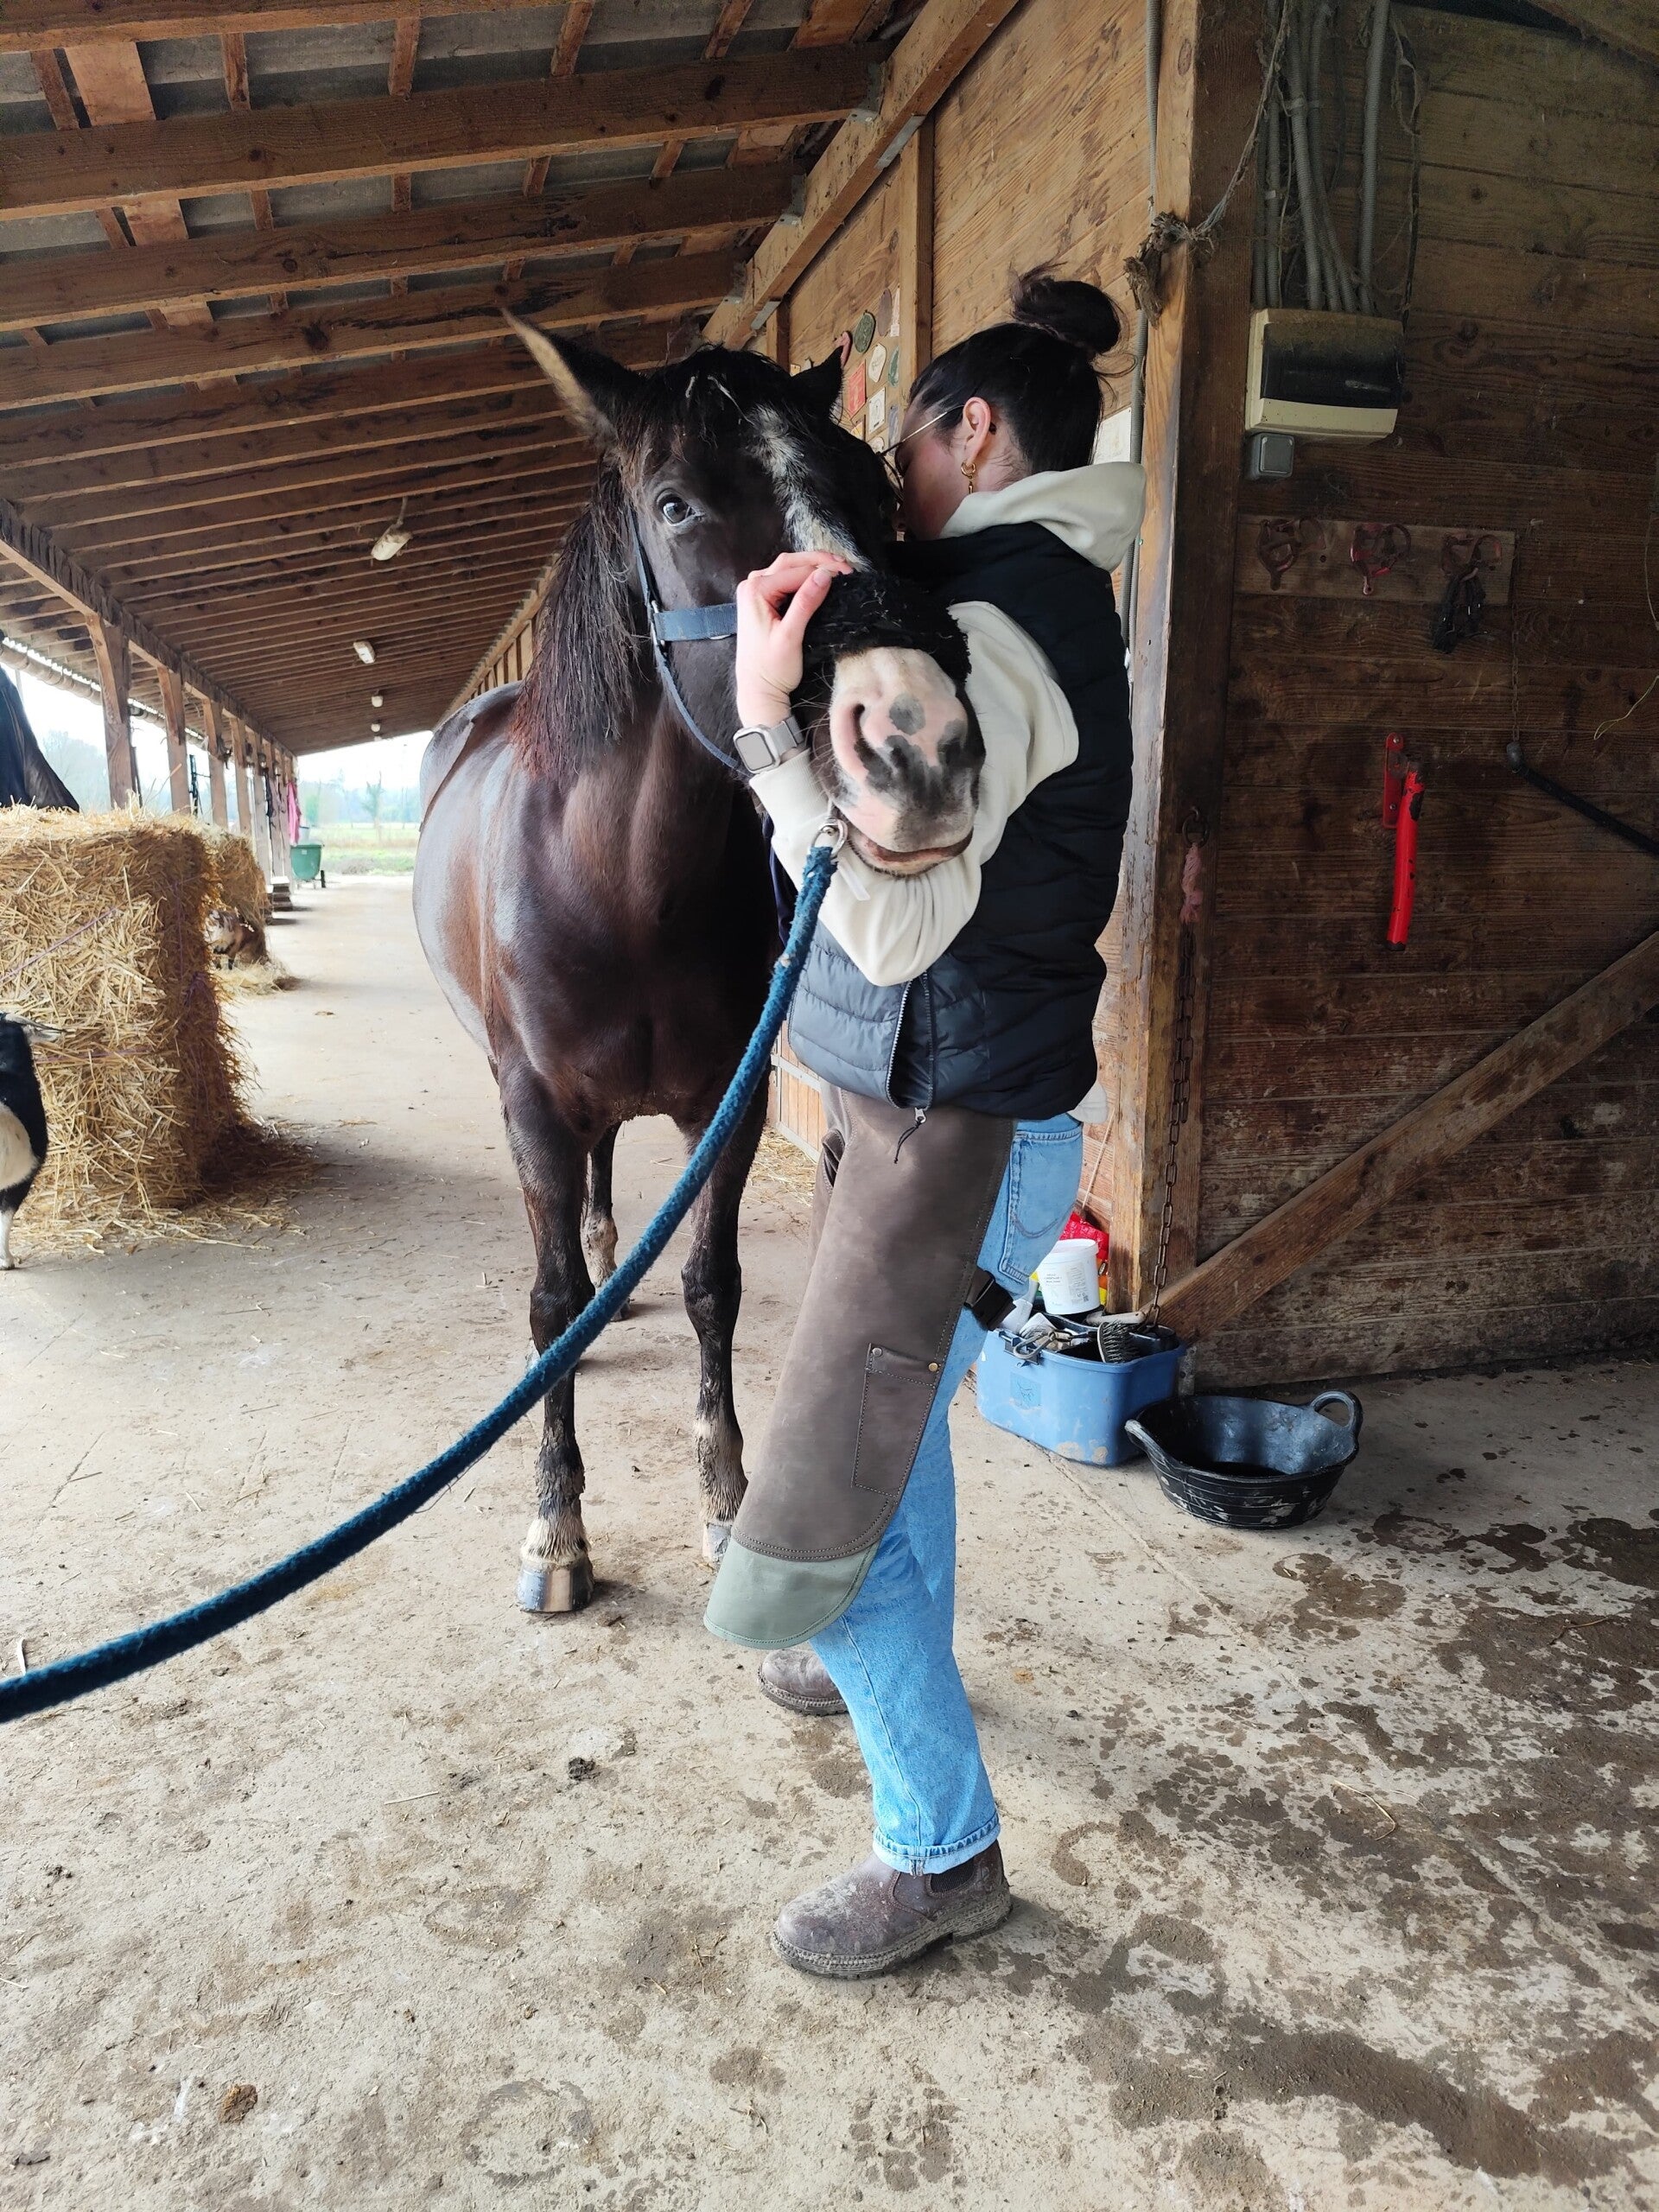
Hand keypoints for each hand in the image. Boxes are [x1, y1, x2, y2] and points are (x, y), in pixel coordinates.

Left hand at [734, 551, 853, 728]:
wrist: (757, 690)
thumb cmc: (771, 669)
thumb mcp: (790, 636)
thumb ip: (806, 603)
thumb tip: (825, 575)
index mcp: (756, 591)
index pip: (796, 571)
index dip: (824, 569)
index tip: (848, 572)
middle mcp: (752, 585)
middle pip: (790, 563)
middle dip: (819, 562)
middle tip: (845, 566)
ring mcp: (755, 592)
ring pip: (787, 568)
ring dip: (811, 566)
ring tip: (836, 569)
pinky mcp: (761, 600)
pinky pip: (784, 580)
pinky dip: (802, 577)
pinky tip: (819, 580)